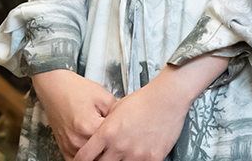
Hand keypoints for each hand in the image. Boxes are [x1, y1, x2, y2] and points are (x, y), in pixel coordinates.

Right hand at [31, 69, 117, 160]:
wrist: (55, 88)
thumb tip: (125, 126)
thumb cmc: (76, 90)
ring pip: (92, 159)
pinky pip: (79, 160)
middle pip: (103, 153)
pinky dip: (88, 155)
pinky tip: (94, 145)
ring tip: (105, 140)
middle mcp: (77, 140)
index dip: (121, 136)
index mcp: (89, 126)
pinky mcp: (64, 148)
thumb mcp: (104, 97)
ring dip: (100, 152)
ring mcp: (69, 146)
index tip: (124, 132)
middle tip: (116, 137)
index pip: (112, 141)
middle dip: (111, 146)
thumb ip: (117, 114)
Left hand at [74, 56, 228, 160]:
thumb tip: (97, 139)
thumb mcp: (115, 110)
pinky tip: (138, 155)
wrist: (167, 98)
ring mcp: (136, 154)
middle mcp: (119, 146)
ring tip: (124, 153)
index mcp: (107, 133)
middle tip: (105, 157)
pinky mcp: (152, 158)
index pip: (84, 157)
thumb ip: (105, 128)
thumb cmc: (143, 100)